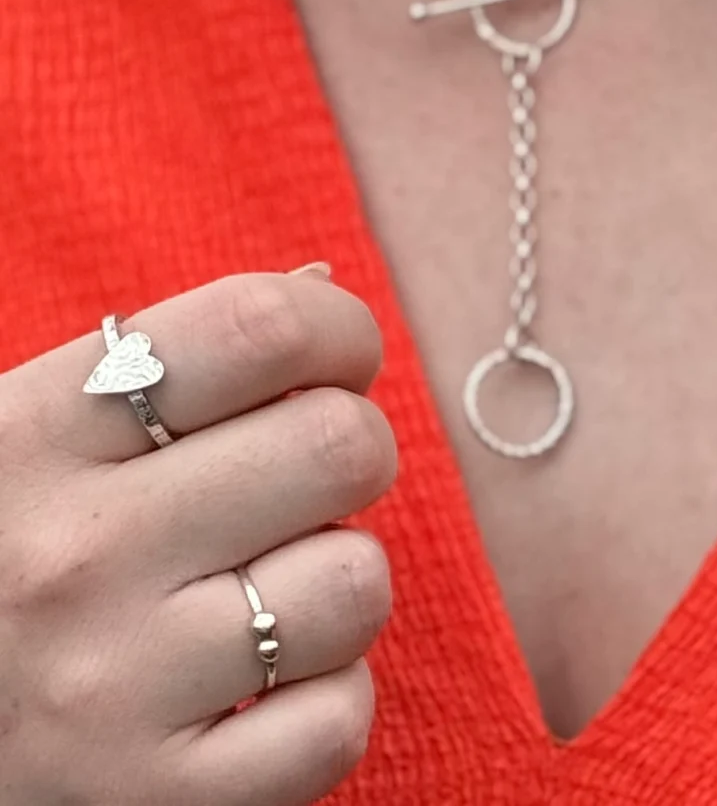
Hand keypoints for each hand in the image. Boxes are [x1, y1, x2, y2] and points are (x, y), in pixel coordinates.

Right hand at [0, 268, 395, 805]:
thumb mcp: (26, 438)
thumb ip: (157, 361)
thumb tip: (320, 291)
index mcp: (37, 435)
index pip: (255, 326)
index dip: (336, 330)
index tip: (336, 357)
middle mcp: (74, 555)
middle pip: (335, 444)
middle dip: (350, 448)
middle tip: (303, 479)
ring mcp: (114, 688)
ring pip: (354, 584)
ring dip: (337, 579)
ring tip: (267, 584)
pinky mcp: (154, 803)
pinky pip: (335, 721)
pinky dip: (324, 698)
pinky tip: (258, 684)